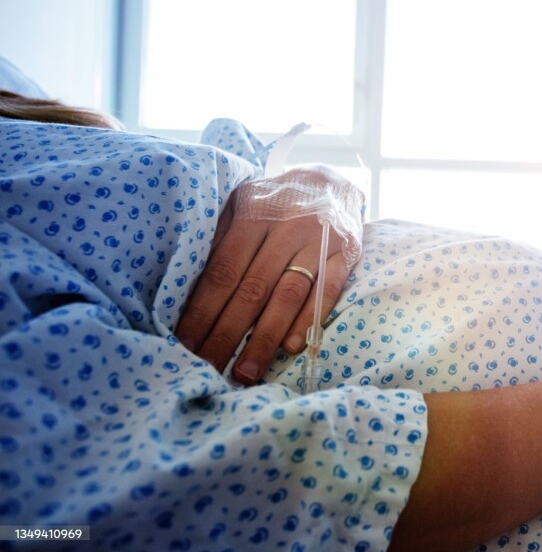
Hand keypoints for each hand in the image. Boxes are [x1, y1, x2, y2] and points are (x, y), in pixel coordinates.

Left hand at [175, 166, 362, 384]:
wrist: (331, 180)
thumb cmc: (276, 202)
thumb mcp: (242, 204)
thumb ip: (221, 237)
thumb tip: (188, 286)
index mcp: (254, 216)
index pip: (223, 271)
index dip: (203, 311)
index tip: (184, 344)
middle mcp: (287, 229)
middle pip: (253, 289)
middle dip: (227, 334)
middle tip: (207, 370)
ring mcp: (319, 241)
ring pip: (288, 295)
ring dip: (265, 338)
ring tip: (245, 372)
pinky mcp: (347, 253)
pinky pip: (329, 290)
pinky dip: (309, 319)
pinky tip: (291, 346)